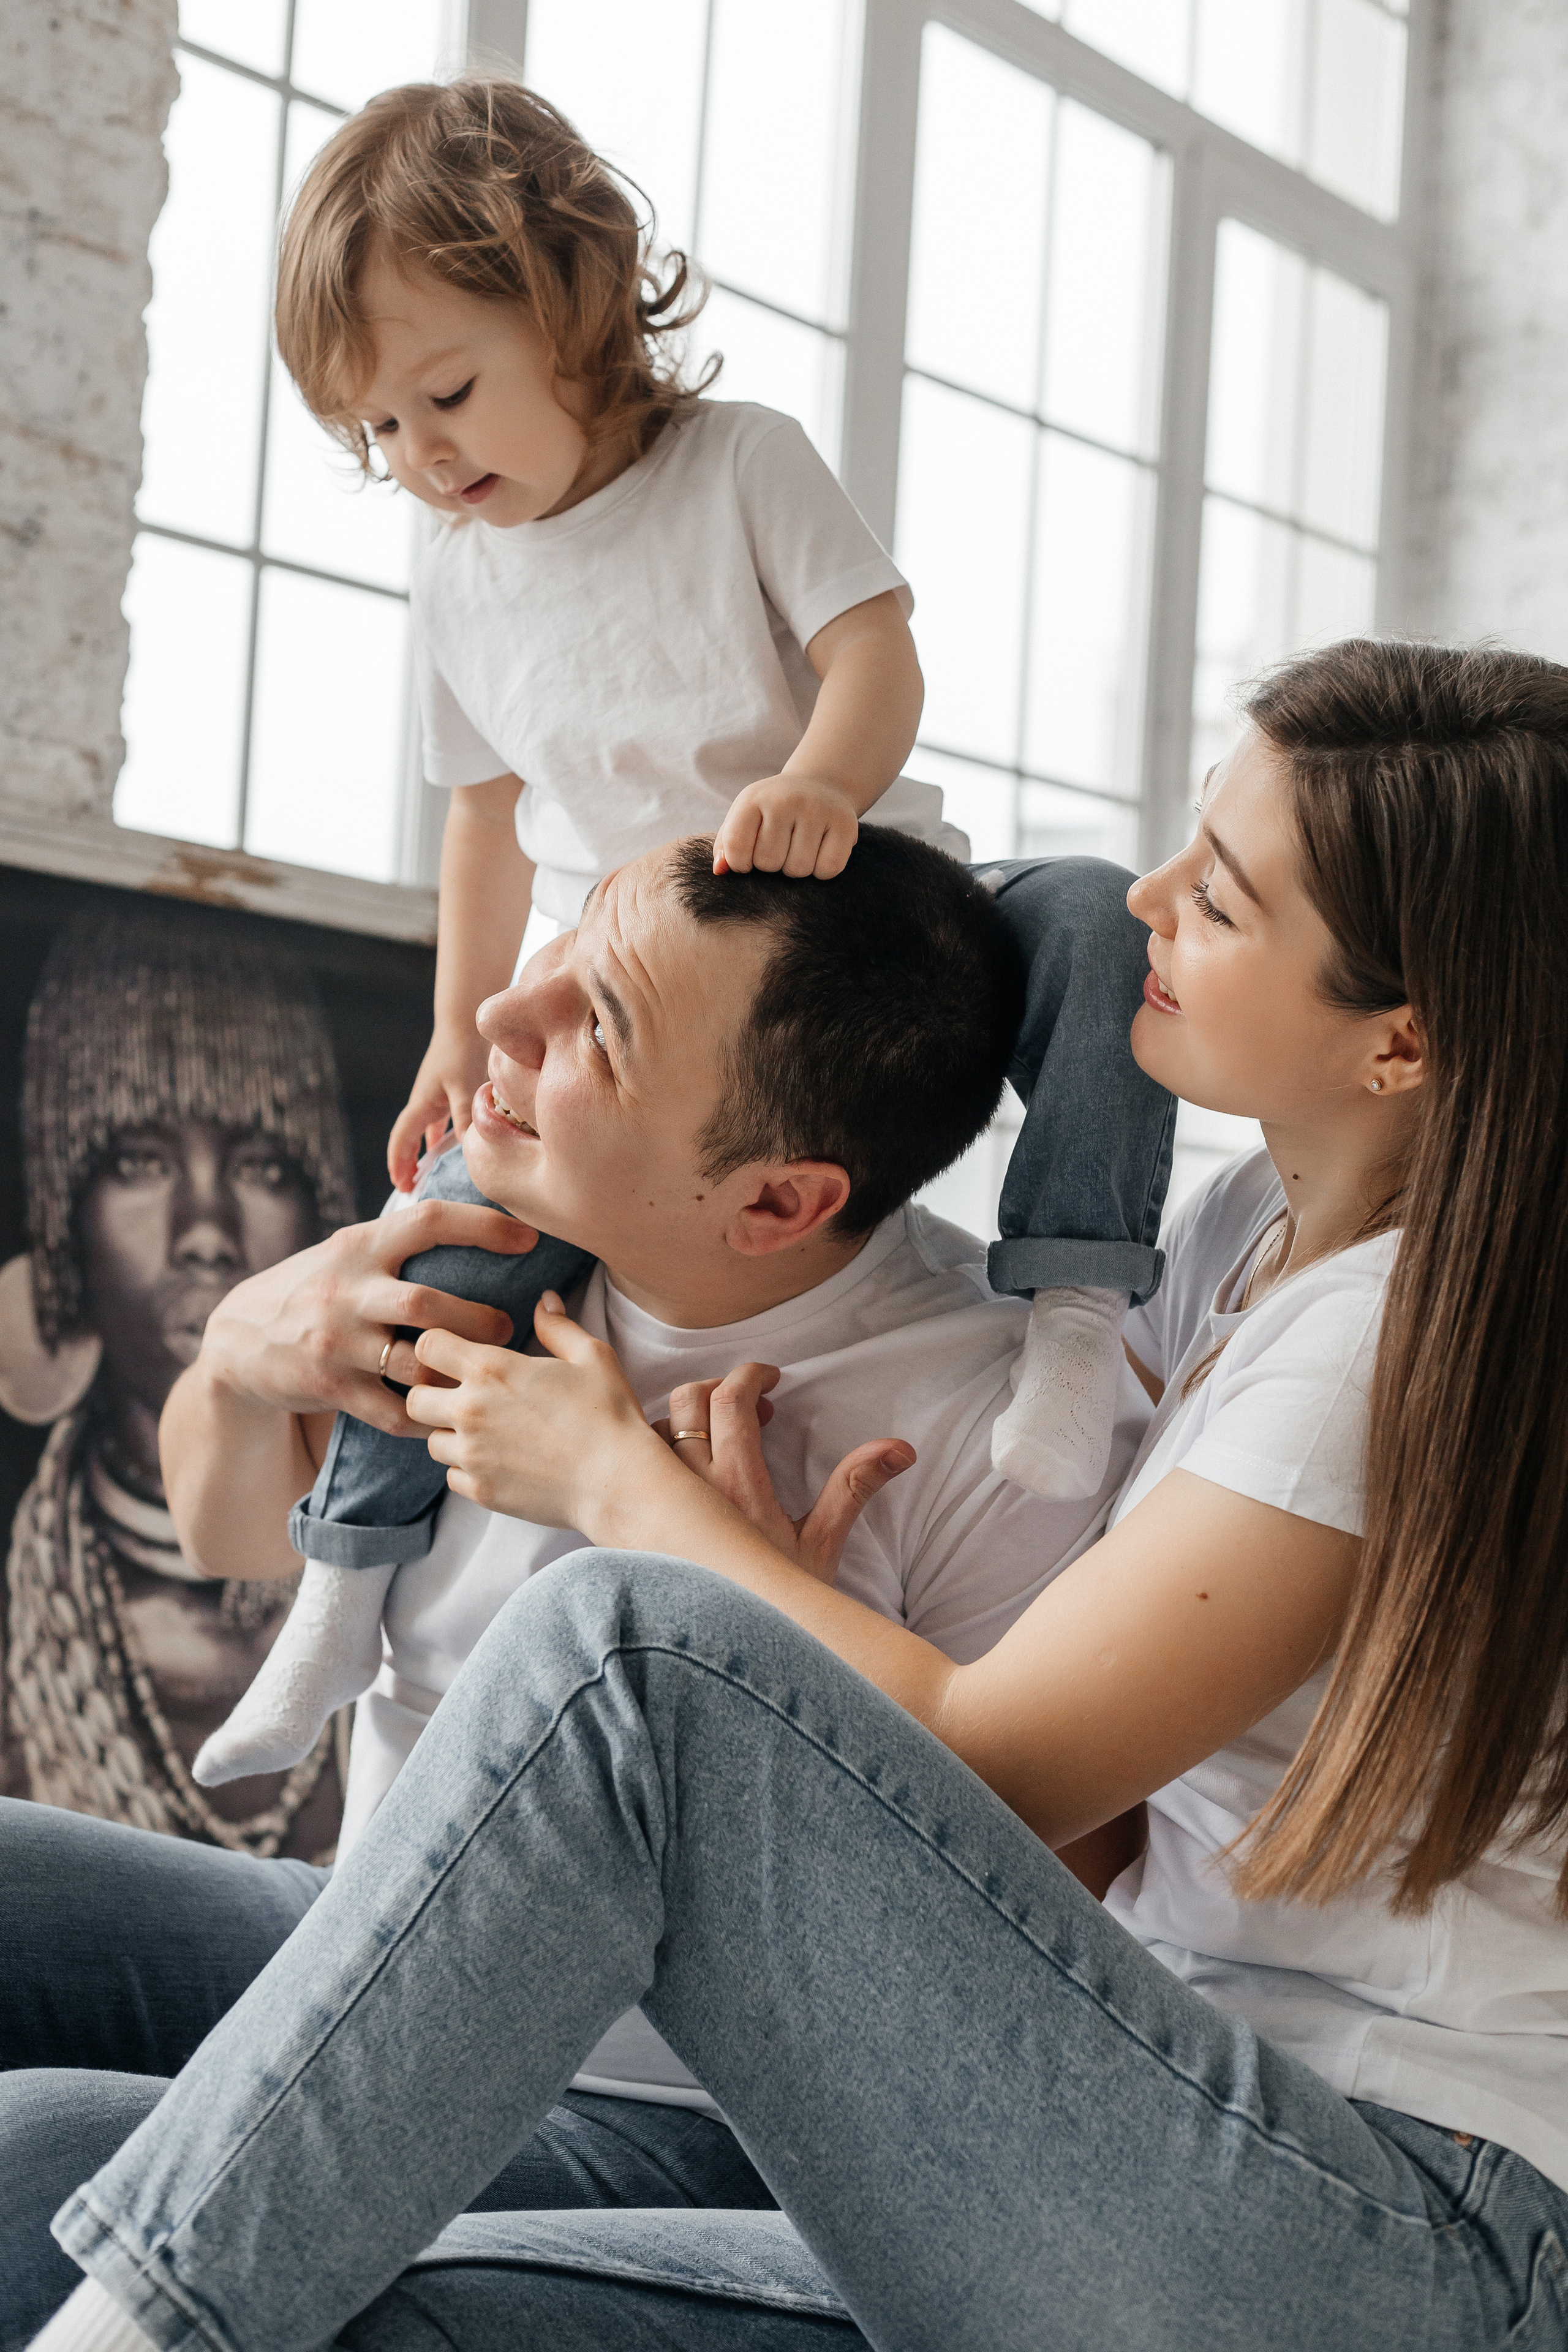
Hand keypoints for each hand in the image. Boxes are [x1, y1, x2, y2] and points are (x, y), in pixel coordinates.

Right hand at [199, 1200, 533, 1439]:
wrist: (236, 1339)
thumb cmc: (311, 1289)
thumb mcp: (345, 1252)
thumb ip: (397, 1241)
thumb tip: (473, 1220)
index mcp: (360, 1246)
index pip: (430, 1220)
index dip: (484, 1226)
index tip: (529, 1239)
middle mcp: (348, 1290)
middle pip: (428, 1304)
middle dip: (478, 1320)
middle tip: (508, 1329)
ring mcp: (337, 1341)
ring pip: (414, 1362)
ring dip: (457, 1372)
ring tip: (482, 1374)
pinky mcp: (330, 1386)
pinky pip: (392, 1411)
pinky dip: (426, 1418)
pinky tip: (448, 1416)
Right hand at [388, 1025, 493, 1191]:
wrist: (466, 1020)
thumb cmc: (464, 1050)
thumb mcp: (465, 1086)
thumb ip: (466, 1116)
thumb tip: (467, 1150)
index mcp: (422, 1103)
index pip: (403, 1138)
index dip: (398, 1162)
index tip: (399, 1184)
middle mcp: (424, 1101)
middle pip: (408, 1138)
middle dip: (404, 1162)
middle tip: (407, 1187)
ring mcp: (435, 1096)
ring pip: (423, 1131)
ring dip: (420, 1152)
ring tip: (423, 1174)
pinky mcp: (448, 1090)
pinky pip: (439, 1120)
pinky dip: (440, 1136)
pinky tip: (451, 1146)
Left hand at [407, 1294, 668, 1526]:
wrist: (619, 1482)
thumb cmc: (609, 1414)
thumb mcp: (593, 1356)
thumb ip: (558, 1326)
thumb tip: (544, 1301)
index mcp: (491, 1369)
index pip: (427, 1345)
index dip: (437, 1346)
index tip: (456, 1353)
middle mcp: (470, 1410)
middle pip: (414, 1397)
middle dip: (433, 1394)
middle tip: (464, 1395)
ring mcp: (472, 1454)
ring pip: (430, 1441)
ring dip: (450, 1434)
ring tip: (485, 1432)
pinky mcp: (480, 1490)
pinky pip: (451, 1476)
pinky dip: (467, 1469)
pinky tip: (498, 1461)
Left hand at [654, 1362, 913, 1585]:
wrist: (730, 1656)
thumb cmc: (779, 1604)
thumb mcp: (822, 1545)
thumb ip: (855, 1486)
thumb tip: (901, 1447)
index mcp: (737, 1485)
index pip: (730, 1399)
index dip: (751, 1374)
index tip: (771, 1379)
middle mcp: (688, 1489)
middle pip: (687, 1403)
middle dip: (717, 1389)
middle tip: (748, 1406)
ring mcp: (656, 1507)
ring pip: (653, 1432)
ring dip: (684, 1422)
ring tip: (716, 1441)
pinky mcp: (630, 1528)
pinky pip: (631, 1472)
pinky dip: (654, 1457)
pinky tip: (682, 1477)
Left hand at [713, 774, 860, 879]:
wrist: (818, 787)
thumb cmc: (772, 811)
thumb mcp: (744, 818)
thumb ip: (727, 845)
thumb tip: (720, 871)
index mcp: (754, 798)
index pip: (736, 847)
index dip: (740, 864)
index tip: (748, 859)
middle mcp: (786, 800)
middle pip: (769, 863)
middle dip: (771, 866)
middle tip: (780, 848)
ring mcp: (817, 810)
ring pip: (798, 869)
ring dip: (796, 869)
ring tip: (798, 848)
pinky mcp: (845, 824)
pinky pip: (827, 870)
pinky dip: (821, 871)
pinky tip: (819, 852)